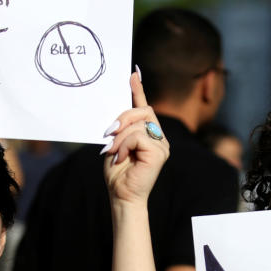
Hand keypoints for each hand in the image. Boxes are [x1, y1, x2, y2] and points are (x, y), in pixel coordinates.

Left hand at [102, 73, 169, 206]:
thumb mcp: (115, 144)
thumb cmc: (117, 173)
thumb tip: (116, 114)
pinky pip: (138, 136)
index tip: (132, 74)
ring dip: (120, 137)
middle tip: (108, 133)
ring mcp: (162, 144)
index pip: (144, 107)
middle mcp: (159, 137)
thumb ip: (120, 129)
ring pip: (138, 124)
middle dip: (123, 118)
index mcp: (149, 134)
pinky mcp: (159, 152)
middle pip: (143, 111)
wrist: (121, 196)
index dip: (138, 90)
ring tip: (113, 152)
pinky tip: (121, 157)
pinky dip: (124, 145)